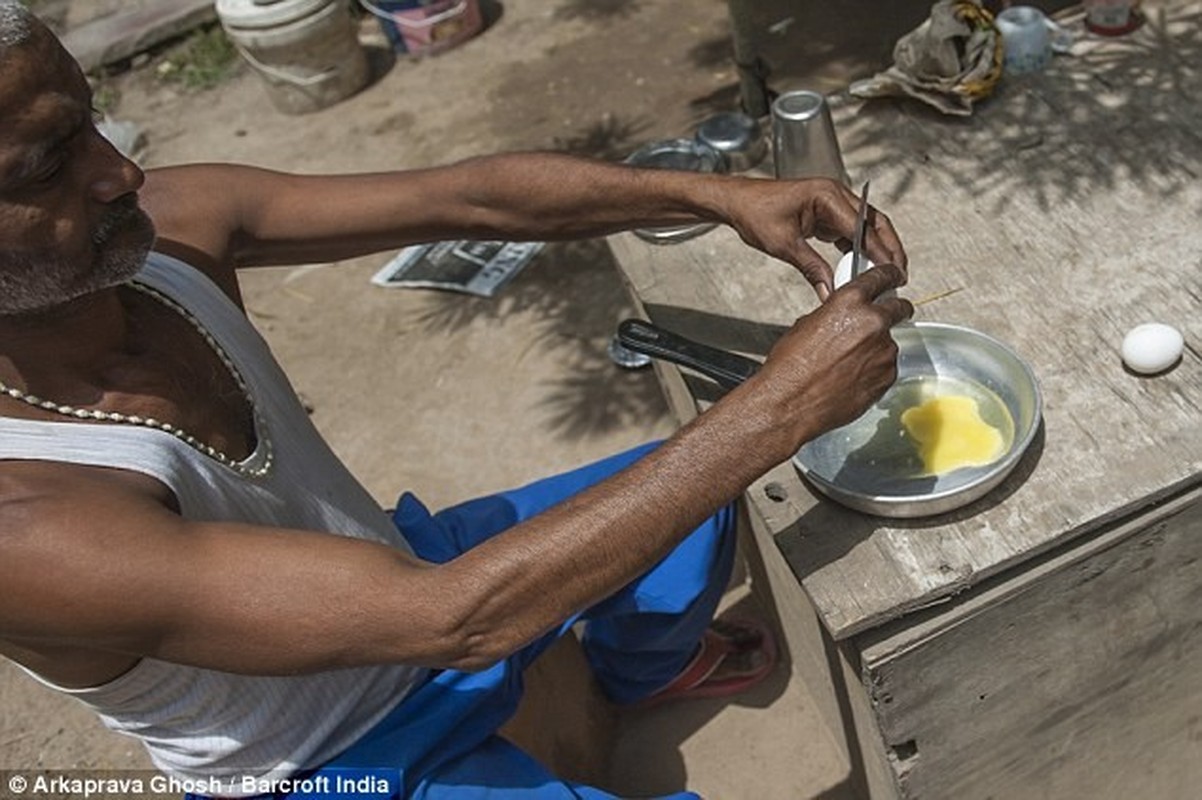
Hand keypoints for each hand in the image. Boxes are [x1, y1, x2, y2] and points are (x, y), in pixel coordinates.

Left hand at [719, 177, 907, 301]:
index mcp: (826, 196)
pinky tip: (864, 267)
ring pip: (866, 226)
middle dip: (890, 248)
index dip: (880, 252)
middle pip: (875, 222)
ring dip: (878, 248)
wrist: (738, 201)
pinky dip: (860, 247)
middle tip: (901, 274)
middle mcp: (834, 194)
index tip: (892, 273)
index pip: (862, 227)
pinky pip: (850, 230)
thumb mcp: (784, 245)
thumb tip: (831, 293)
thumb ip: (811, 269)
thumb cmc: (755, 213)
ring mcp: (832, 202)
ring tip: (888, 273)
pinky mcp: (826, 212)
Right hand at [748, 264, 913, 450]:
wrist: (790, 403)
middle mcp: (872, 323)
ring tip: (849, 364)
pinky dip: (875, 371)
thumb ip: (833, 315)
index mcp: (850, 302)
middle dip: (897, 311)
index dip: (889, 275)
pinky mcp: (887, 377)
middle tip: (889, 317)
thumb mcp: (806, 326)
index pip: (881, 276)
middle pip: (900, 309)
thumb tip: (841, 317)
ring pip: (889, 343)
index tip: (894, 277)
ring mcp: (883, 351)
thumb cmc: (790, 368)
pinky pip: (887, 368)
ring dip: (877, 348)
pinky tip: (852, 379)